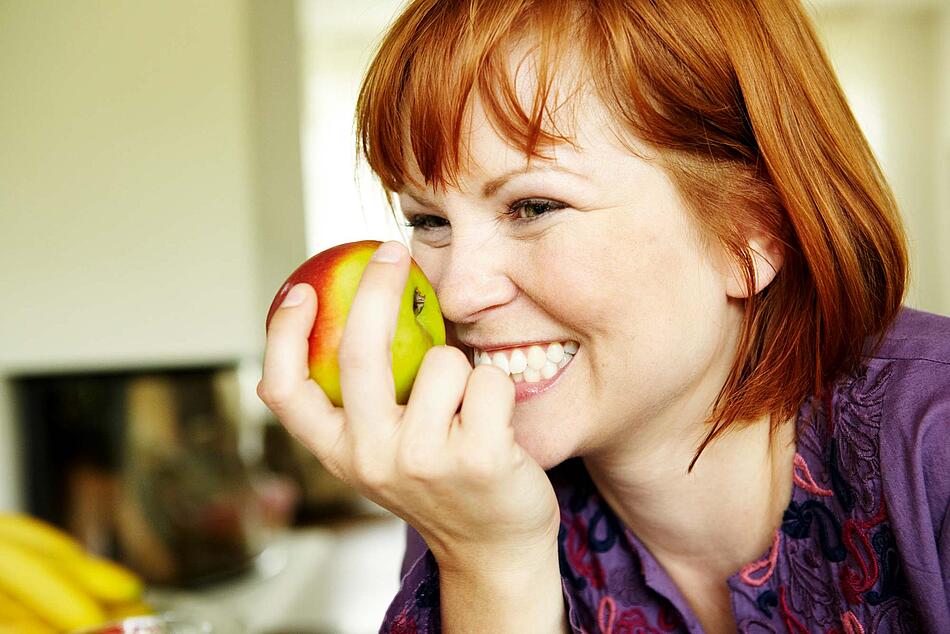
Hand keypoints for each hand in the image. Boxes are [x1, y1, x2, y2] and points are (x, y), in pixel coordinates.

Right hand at [257, 242, 559, 571]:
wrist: (493, 550)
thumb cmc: (440, 485)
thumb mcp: (385, 451)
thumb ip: (366, 402)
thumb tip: (361, 308)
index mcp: (338, 452)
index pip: (285, 391)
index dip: (282, 335)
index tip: (300, 289)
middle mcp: (370, 458)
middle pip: (358, 352)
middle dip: (376, 288)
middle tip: (393, 253)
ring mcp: (422, 460)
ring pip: (440, 361)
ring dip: (461, 367)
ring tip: (466, 409)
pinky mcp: (476, 457)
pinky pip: (486, 378)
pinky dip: (496, 387)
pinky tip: (496, 424)